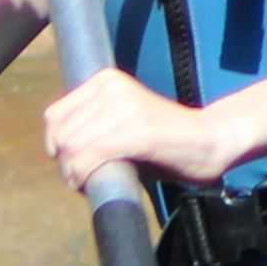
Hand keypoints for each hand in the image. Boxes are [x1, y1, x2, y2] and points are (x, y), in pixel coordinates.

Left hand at [44, 68, 235, 193]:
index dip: (56, 147)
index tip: (72, 165)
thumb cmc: (166, 142)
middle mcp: (112, 87)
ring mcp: (125, 106)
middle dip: (65, 164)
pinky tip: (90, 185)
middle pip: (62, 134)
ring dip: (73, 173)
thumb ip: (93, 128)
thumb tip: (59, 151)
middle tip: (82, 180)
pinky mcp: (137, 129)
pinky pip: (91, 155)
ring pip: (72, 146)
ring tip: (89, 182)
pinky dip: (83, 175)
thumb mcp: (122, 124)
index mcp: (105, 80)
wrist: (211, 140)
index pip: (55, 116)